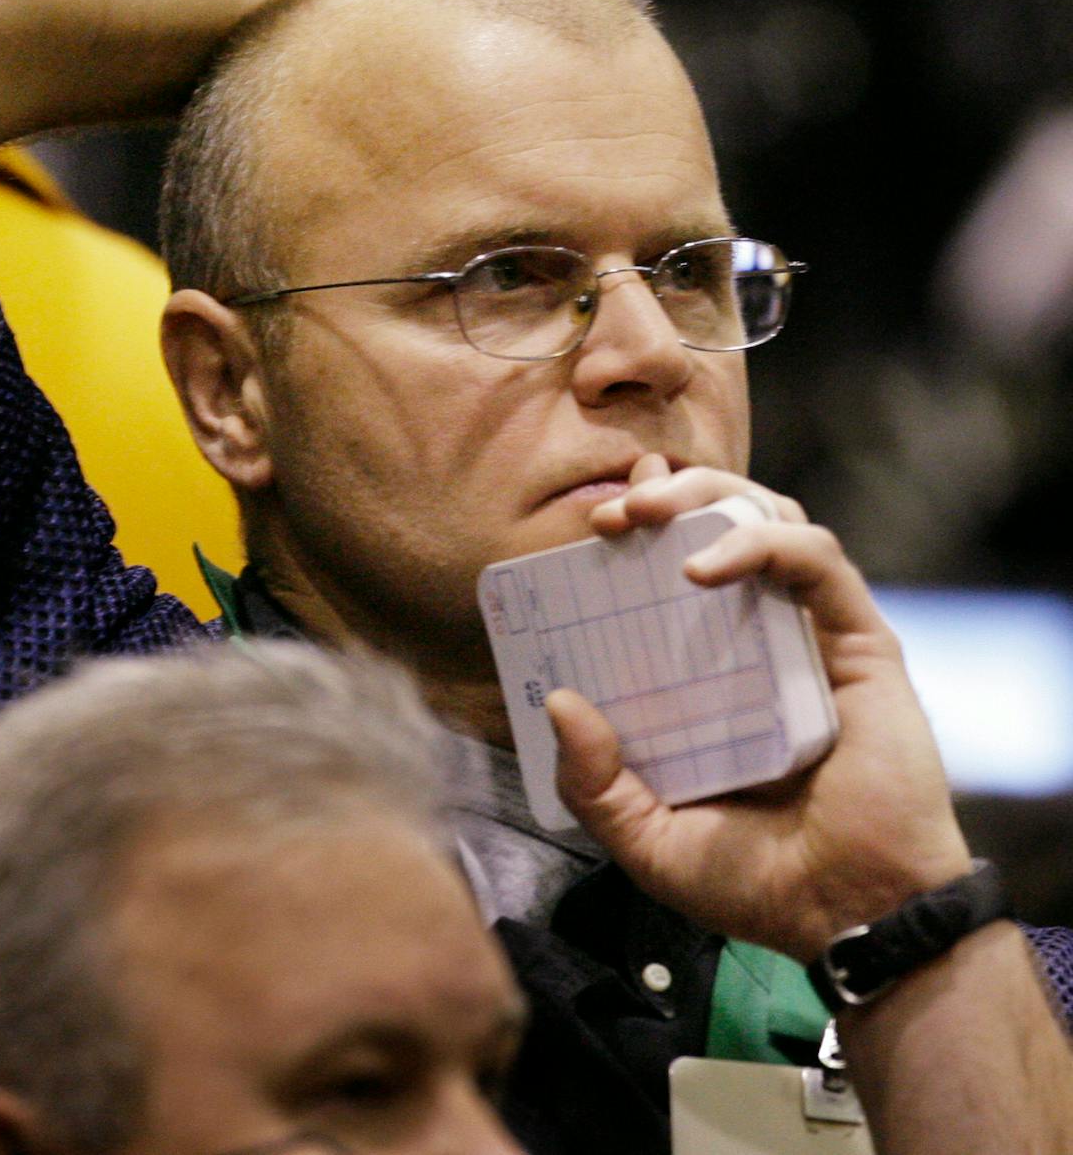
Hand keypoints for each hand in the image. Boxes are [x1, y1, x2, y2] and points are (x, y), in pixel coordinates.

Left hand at [547, 455, 971, 960]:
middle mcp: (761, 644)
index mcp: (710, 676)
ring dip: (708, 499)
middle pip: (723, 527)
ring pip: (773, 521)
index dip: (639, 532)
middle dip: (667, 497)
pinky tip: (702, 569)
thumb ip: (592, 782)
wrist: (847, 921)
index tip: (591, 523)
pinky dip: (761, 545)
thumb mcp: (644, 837)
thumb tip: (557, 704)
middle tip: (612, 512)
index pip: (674, 574)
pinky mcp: (862, 645)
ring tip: (647, 512)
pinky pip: (819, 564)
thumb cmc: (754, 883)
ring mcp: (813, 639)